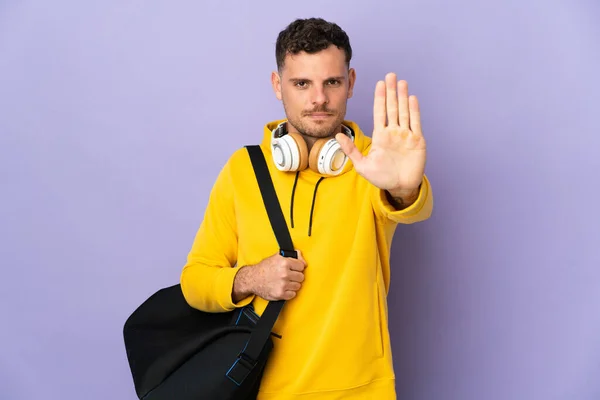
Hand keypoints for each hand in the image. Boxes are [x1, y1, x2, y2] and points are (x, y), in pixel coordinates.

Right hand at [233, 250, 306, 301]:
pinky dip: (289, 293)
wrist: (252, 279)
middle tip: (288, 276)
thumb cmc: (264, 268)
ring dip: (292, 285)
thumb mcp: (277, 256)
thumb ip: (292, 255)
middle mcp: (284, 274)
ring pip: (298, 286)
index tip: (293, 269)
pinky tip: (283, 288)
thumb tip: (303, 260)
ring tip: (285, 282)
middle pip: (301, 277)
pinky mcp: (280, 294)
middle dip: (295, 276)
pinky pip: (292, 294)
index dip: (297, 267)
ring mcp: (282, 285)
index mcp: (284, 262)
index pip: (302, 266)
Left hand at [336, 72, 425, 194]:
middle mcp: (393, 132)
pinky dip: (414, 110)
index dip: (379, 98)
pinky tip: (411, 98)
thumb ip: (351, 150)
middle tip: (390, 75)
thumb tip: (338, 136)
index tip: (379, 84)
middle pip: (392, 108)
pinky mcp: (417, 140)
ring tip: (401, 82)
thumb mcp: (362, 165)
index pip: (379, 112)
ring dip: (402, 96)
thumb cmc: (381, 177)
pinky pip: (415, 122)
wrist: (400, 187)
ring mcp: (405, 135)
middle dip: (391, 92)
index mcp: (380, 136)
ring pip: (404, 112)